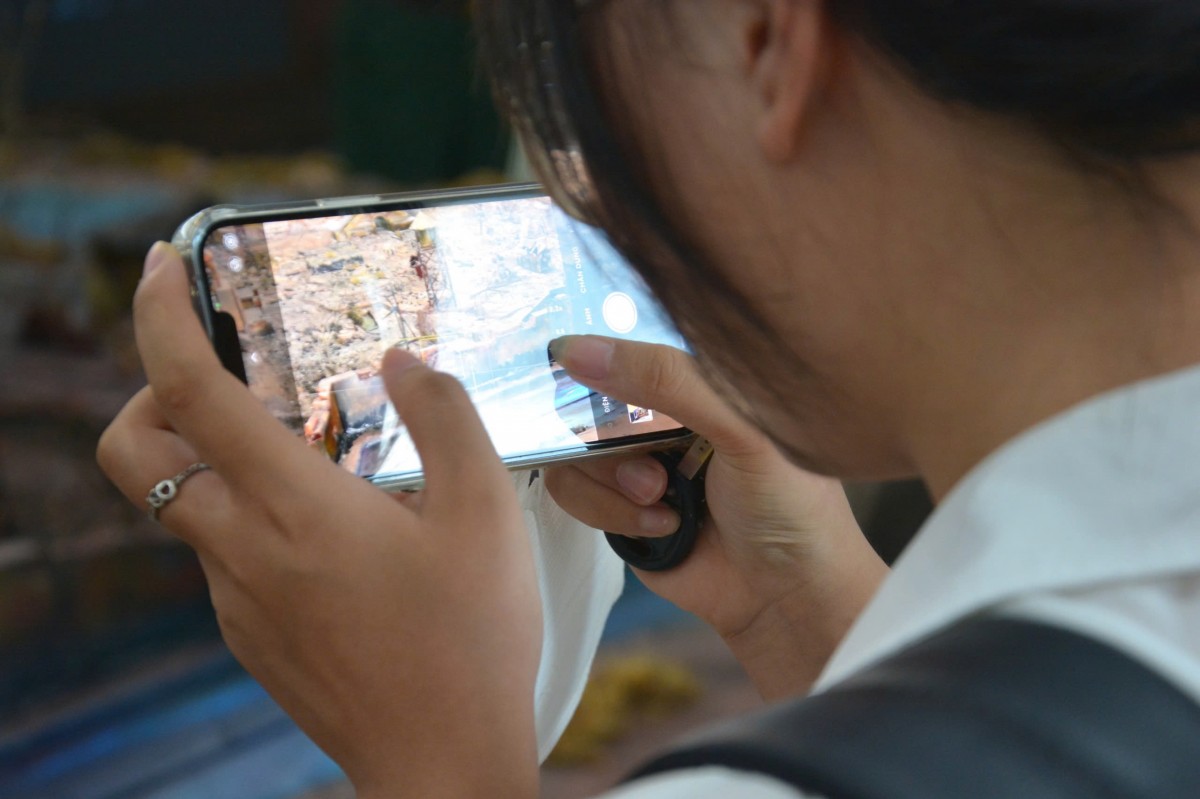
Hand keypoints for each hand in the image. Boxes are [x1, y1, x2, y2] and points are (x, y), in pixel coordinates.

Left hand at [97, 244, 540, 797]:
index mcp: (295, 507)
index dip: (159, 316)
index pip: (189, 391)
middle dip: (152, 392)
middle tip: (231, 376)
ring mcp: (236, 597)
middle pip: (133, 451)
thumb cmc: (471, 640)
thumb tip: (402, 362)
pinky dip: (250, 513)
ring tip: (314, 454)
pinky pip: (223, 551)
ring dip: (216, 457)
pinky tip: (334, 531)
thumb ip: (444, 416)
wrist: (443, 764)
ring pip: (181, 502)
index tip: (160, 263)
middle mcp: (242, 549)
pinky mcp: (249, 632)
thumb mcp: (486, 512)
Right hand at [545, 336, 886, 697]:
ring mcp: (638, 466)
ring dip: (611, 480)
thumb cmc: (787, 503)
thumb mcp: (740, 426)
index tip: (563, 358)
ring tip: (660, 499)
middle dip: (607, 434)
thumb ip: (666, 380)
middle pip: (588, 401)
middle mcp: (664, 420)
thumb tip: (577, 348)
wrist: (788, 598)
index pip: (632, 348)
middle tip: (650, 464)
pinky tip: (663, 527)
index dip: (596, 354)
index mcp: (701, 385)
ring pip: (574, 451)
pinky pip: (575, 494)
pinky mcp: (619, 512)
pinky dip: (610, 512)